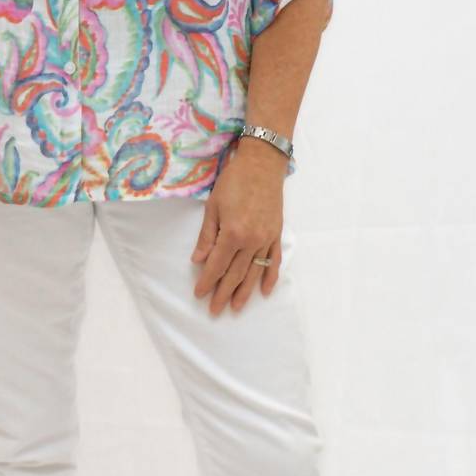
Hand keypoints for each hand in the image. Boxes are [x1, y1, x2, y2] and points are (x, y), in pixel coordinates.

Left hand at [190, 137, 287, 314]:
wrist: (263, 165)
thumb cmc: (234, 181)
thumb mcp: (213, 207)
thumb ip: (206, 236)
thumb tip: (198, 261)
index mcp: (232, 234)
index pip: (216, 265)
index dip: (207, 282)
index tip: (199, 294)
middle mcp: (251, 240)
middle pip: (235, 274)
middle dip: (223, 294)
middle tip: (215, 310)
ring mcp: (267, 238)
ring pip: (254, 272)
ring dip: (245, 292)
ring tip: (237, 307)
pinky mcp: (276, 234)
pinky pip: (274, 260)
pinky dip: (270, 277)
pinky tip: (265, 291)